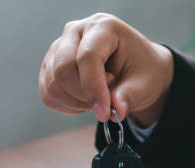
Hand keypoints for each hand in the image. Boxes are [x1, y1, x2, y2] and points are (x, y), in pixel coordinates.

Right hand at [39, 13, 173, 125]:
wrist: (136, 69)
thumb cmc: (142, 70)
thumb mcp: (144, 84)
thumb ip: (129, 96)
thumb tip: (116, 111)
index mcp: (103, 27)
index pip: (87, 57)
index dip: (94, 88)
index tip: (105, 113)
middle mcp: (75, 31)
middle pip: (63, 70)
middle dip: (84, 96)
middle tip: (107, 103)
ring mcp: (58, 47)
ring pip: (54, 85)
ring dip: (78, 103)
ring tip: (100, 97)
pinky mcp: (50, 66)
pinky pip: (49, 94)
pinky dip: (68, 105)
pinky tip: (86, 100)